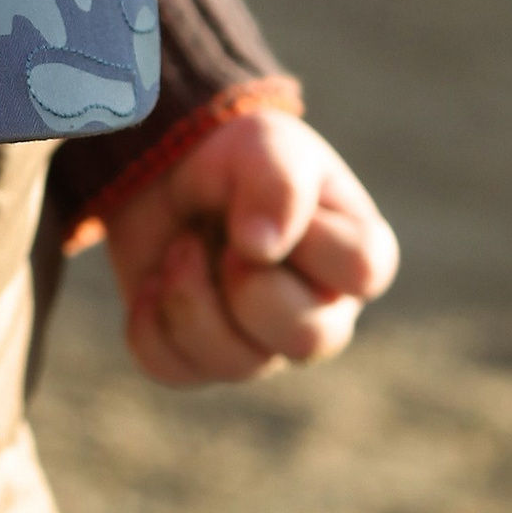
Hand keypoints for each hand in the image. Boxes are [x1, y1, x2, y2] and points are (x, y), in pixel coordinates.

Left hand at [102, 107, 397, 388]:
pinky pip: (174, 368)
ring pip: (239, 365)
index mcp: (355, 259)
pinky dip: (148, 322)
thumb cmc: (234, 161)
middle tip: (222, 239)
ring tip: (181, 247)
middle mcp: (320, 313)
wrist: (161, 176)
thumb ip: (279, 182)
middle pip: (308, 339)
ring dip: (190, 295)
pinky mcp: (201, 362)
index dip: (309, 238)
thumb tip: (262, 249)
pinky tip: (153, 282)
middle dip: (248, 283)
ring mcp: (262, 346)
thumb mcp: (263, 144)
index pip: (363, 271)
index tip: (269, 203)